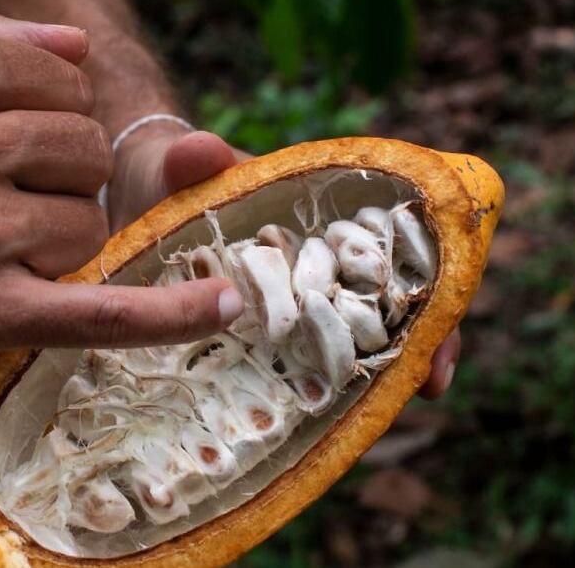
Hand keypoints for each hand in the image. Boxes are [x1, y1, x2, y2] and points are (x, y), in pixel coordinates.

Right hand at [0, 11, 243, 398]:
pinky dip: (168, 313)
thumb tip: (75, 48)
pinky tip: (219, 304)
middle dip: (55, 174)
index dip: (46, 112)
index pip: (59, 78)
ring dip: (52, 235)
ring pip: (84, 221)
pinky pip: (101, 311)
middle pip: (84, 148)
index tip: (13, 140)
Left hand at [104, 124, 460, 397]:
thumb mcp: (179, 166)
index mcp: (314, 220)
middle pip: (388, 304)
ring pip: (351, 344)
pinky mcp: (255, 339)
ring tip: (382, 411)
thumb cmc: (169, 175)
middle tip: (428, 381)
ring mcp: (289, 305)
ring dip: (376, 376)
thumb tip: (200, 152)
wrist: (133, 202)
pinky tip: (321, 423)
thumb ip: (191, 160)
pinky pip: (298, 370)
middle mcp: (314, 265)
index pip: (392, 247)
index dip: (428, 277)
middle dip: (419, 341)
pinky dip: (319, 393)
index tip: (441, 309)